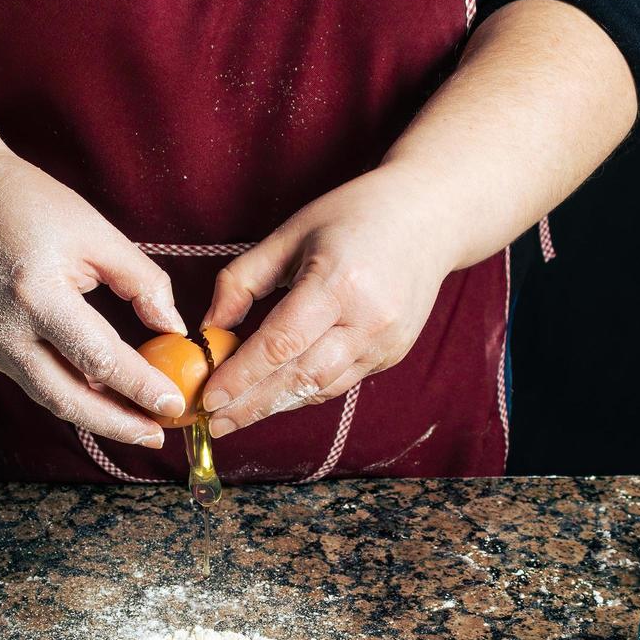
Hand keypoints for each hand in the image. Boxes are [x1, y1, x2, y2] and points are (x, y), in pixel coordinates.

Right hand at [0, 152, 187, 445]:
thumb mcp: (99, 235)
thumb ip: (142, 282)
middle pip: (67, 397)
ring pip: (53, 399)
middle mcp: (7, 330)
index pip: (96, 355)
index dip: (138, 385)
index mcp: (35, 294)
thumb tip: (174, 330)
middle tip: (159, 436)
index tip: (174, 402)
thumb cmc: (37, 209)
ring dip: (99, 418)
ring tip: (143, 426)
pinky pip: (42, 385)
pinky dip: (78, 398)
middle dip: (117, 424)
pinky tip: (112, 403)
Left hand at [200, 164, 461, 436]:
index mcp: (338, 283)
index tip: (208, 397)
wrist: (431, 217)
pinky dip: (303, 391)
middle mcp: (368, 320)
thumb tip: (208, 328)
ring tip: (235, 416)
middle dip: (252, 405)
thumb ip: (242, 280)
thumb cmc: (354, 215)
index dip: (241, 376)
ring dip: (275, 406)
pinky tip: (274, 396)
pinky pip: (340, 382)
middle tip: (214, 424)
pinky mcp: (393, 355)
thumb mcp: (290, 234)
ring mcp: (386, 343)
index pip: (280, 344)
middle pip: (300, 378)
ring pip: (320, 388)